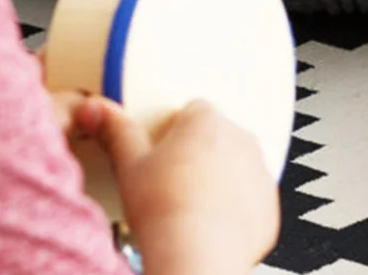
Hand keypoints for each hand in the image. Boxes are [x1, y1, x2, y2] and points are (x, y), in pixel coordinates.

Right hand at [69, 96, 277, 274]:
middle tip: (172, 181)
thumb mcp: (128, 162)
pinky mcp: (270, 210)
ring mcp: (259, 176)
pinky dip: (236, 208)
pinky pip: (251, 199)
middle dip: (198, 154)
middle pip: (215, 138)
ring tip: (191, 205)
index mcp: (206, 120)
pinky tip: (210, 224)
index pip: (191, 111)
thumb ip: (114, 128)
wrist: (197, 258)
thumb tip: (96, 108)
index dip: (173, 132)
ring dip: (219, 180)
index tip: (160, 153)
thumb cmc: (166, 211)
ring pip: (235, 168)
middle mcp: (240, 141)